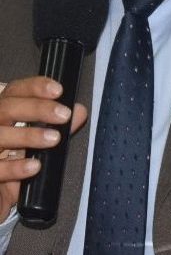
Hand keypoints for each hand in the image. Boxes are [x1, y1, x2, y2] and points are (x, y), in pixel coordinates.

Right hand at [0, 77, 87, 221]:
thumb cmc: (17, 158)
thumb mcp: (39, 140)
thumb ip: (58, 125)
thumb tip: (80, 112)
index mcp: (4, 111)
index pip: (16, 91)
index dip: (36, 87)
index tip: (58, 90)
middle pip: (7, 108)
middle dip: (37, 108)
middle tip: (64, 115)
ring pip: (0, 136)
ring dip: (29, 135)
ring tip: (54, 138)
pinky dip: (16, 167)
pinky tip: (34, 166)